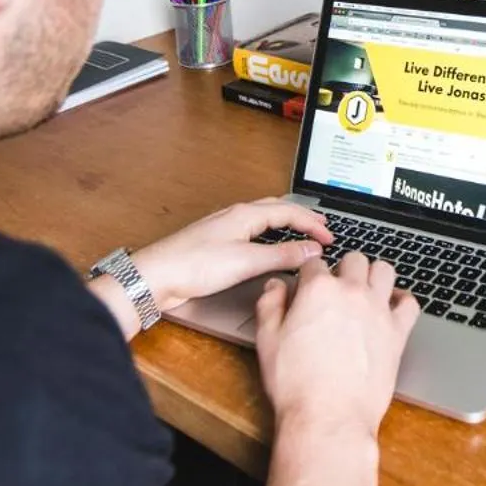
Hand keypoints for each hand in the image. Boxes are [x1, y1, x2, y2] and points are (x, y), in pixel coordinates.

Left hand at [133, 198, 334, 311]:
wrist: (156, 276)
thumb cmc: (194, 265)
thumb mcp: (246, 261)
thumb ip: (281, 254)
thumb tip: (310, 250)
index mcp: (245, 214)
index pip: (289, 211)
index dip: (313, 223)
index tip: (330, 237)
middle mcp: (234, 216)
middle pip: (276, 209)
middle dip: (301, 217)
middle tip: (321, 228)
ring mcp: (223, 229)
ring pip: (263, 219)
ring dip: (285, 225)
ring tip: (300, 233)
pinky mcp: (215, 244)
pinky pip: (251, 232)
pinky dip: (269, 236)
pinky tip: (266, 247)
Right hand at [254, 252, 418, 443]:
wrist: (328, 417)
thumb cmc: (296, 385)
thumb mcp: (267, 341)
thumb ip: (270, 306)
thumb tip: (275, 286)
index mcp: (318, 290)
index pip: (315, 263)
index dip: (309, 275)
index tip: (307, 287)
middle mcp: (351, 293)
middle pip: (353, 259)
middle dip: (343, 269)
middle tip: (336, 288)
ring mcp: (378, 311)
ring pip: (384, 270)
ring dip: (373, 275)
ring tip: (364, 290)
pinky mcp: (397, 333)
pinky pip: (410, 303)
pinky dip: (402, 300)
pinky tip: (392, 307)